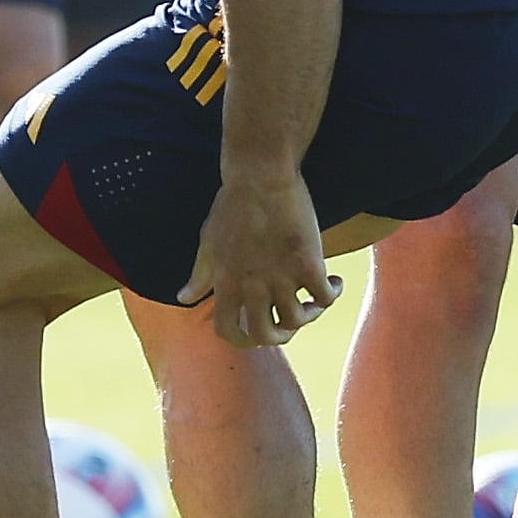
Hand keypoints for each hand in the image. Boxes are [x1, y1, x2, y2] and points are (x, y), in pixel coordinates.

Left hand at [181, 169, 338, 348]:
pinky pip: (325, 296)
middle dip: (280, 336)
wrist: (260, 176)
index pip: (228, 330)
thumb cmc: (232, 205)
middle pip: (266, 333)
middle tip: (290, 325)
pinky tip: (334, 281)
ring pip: (298, 319)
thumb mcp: (208, 241)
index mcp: (226, 282)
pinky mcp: (307, 264)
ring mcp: (281, 277)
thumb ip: (200, 274)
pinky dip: (333, 294)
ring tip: (315, 301)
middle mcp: (252, 286)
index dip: (242, 340)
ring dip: (310, 315)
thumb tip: (183, 297)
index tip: (256, 334)